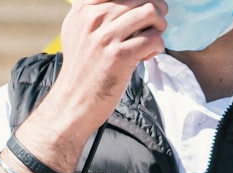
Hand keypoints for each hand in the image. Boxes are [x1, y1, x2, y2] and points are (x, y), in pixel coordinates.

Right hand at [45, 0, 167, 137]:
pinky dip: (158, 46)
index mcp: (83, 9)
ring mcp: (106, 37)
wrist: (73, 102)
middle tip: (154, 26)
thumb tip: (124, 1)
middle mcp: (93, 19)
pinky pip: (154, 38)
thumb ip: (92, 10)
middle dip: (156, 11)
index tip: (141, 15)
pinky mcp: (120, 56)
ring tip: (152, 39)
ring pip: (151, 12)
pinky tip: (147, 56)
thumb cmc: (81, 69)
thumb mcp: (76, 31)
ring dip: (160, 26)